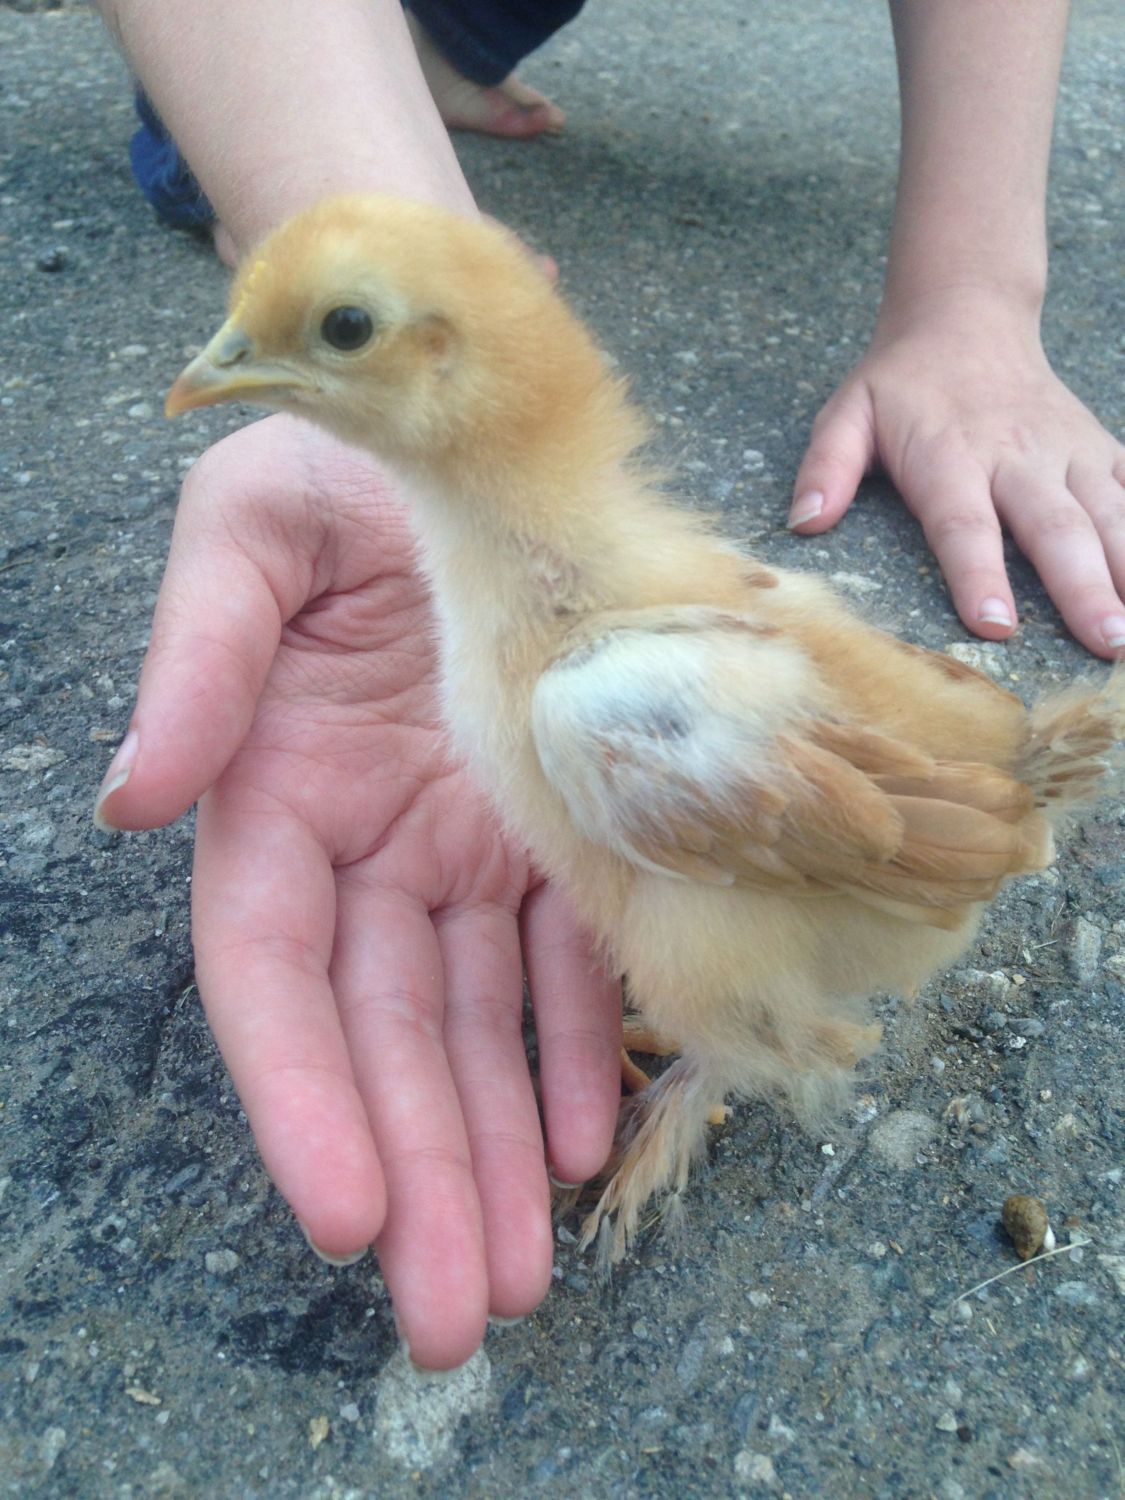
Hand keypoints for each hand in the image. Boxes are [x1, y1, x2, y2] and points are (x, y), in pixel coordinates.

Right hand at [94, 414, 621, 1367]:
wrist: (469, 421)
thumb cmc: (344, 460)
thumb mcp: (252, 531)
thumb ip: (200, 660)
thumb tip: (134, 799)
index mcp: (278, 790)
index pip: (277, 974)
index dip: (303, 1094)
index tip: (336, 1213)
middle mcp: (370, 841)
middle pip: (387, 1035)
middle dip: (416, 1170)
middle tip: (454, 1308)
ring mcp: (465, 844)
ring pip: (479, 1024)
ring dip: (499, 1144)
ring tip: (525, 1268)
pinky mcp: (550, 826)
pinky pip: (566, 952)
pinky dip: (579, 1041)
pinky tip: (590, 1128)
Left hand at [790, 287, 1124, 657]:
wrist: (967, 316)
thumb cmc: (901, 384)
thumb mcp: (847, 413)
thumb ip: (826, 467)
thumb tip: (803, 523)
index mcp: (950, 456)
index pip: (965, 524)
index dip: (979, 574)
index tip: (994, 624)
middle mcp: (1017, 456)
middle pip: (1053, 528)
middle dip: (1082, 588)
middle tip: (1104, 643)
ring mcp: (1067, 453)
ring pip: (1108, 514)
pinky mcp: (1099, 449)